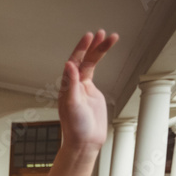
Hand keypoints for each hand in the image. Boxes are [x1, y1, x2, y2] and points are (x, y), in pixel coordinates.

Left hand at [58, 30, 118, 149]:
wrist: (85, 142)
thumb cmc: (76, 127)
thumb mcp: (72, 105)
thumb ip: (71, 84)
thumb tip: (69, 65)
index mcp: (67, 87)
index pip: (74, 62)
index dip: (81, 49)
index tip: (89, 37)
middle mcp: (73, 85)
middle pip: (84, 60)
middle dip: (92, 46)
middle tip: (102, 33)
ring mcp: (83, 88)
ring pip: (90, 64)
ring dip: (99, 51)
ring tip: (109, 38)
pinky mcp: (91, 93)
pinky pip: (94, 72)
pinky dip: (99, 61)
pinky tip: (103, 52)